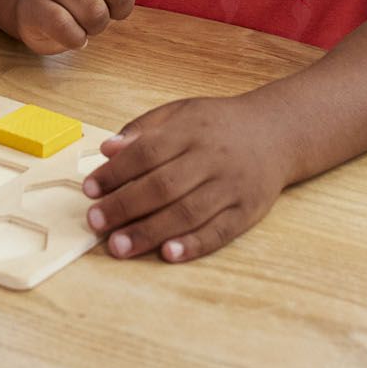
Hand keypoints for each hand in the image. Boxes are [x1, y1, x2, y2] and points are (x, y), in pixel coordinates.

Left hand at [82, 92, 287, 262]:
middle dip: (125, 206)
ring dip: (150, 232)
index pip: (147, 152)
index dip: (115, 172)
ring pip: (188, 212)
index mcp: (191, 130)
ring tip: (119, 246)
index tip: (89, 189)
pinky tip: (169, 255)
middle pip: (163, 185)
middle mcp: (211, 158)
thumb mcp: (181, 112)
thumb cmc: (219, 124)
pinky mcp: (248, 210)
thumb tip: (106, 150)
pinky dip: (194, 244)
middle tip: (95, 222)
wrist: (277, 132)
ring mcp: (231, 186)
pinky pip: (220, 231)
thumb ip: (143, 129)